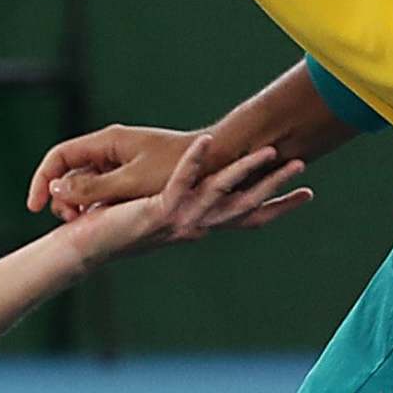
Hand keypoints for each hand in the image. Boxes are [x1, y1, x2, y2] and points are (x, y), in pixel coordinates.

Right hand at [27, 123, 196, 222]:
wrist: (217, 161)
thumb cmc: (177, 170)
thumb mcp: (132, 184)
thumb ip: (92, 188)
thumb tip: (55, 191)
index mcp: (106, 142)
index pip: (58, 157)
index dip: (42, 181)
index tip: (34, 207)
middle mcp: (110, 149)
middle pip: (70, 173)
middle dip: (63, 199)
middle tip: (67, 223)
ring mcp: (121, 162)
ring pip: (88, 185)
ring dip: (81, 206)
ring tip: (87, 227)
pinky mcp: (133, 175)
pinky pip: (105, 190)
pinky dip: (99, 206)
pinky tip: (103, 222)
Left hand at [62, 135, 311, 266]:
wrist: (85, 250)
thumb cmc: (118, 233)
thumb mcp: (160, 219)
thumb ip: (182, 214)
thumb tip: (201, 215)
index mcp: (200, 227)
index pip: (248, 219)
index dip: (279, 208)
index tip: (308, 194)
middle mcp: (195, 226)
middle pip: (245, 205)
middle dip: (275, 186)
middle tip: (302, 166)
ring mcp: (179, 220)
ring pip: (219, 191)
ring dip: (245, 170)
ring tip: (267, 151)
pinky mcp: (158, 212)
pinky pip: (180, 182)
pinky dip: (193, 161)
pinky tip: (205, 142)